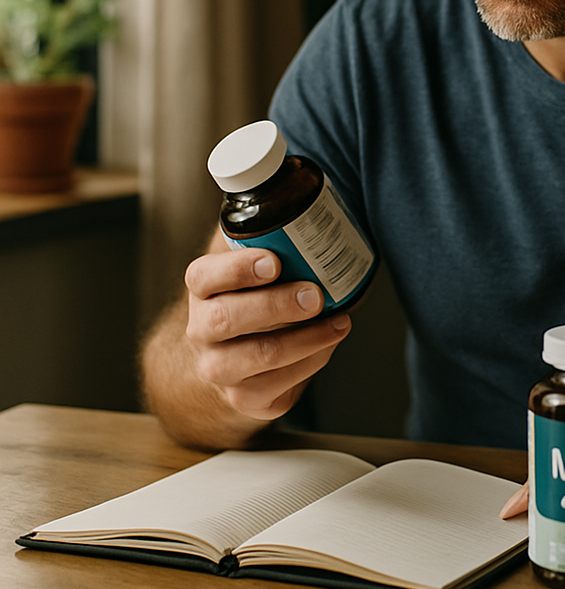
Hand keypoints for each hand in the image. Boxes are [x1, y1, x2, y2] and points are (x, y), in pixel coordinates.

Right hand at [184, 245, 350, 422]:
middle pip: (227, 320)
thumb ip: (267, 230)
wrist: (230, 358)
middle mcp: (201, 330)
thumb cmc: (251, 295)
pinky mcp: (245, 399)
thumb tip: (306, 189)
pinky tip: (330, 341)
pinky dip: (313, 361)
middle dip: (276, 306)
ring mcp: (219, 369)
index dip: (237, 269)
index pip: (204, 276)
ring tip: (339, 321)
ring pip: (258, 358)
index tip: (274, 261)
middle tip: (315, 293)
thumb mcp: (249, 260)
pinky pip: (280, 385)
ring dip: (306, 338)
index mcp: (201, 288)